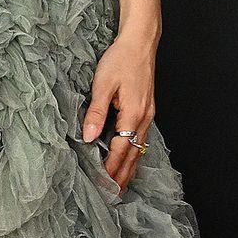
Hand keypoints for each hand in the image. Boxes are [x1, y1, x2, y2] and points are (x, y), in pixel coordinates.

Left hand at [81, 31, 154, 192]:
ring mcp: (148, 115)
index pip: (120, 149)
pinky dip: (134, 154)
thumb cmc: (120, 60)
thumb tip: (88, 137)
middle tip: (112, 194)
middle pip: (133, 155)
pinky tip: (129, 160)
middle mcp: (144, 118)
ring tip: (120, 185)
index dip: (110, 168)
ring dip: (130, 167)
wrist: (140, 43)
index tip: (102, 184)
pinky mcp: (147, 110)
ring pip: (139, 148)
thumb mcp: (103, 85)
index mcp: (134, 114)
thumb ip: (96, 112)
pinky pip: (141, 138)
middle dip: (122, 175)